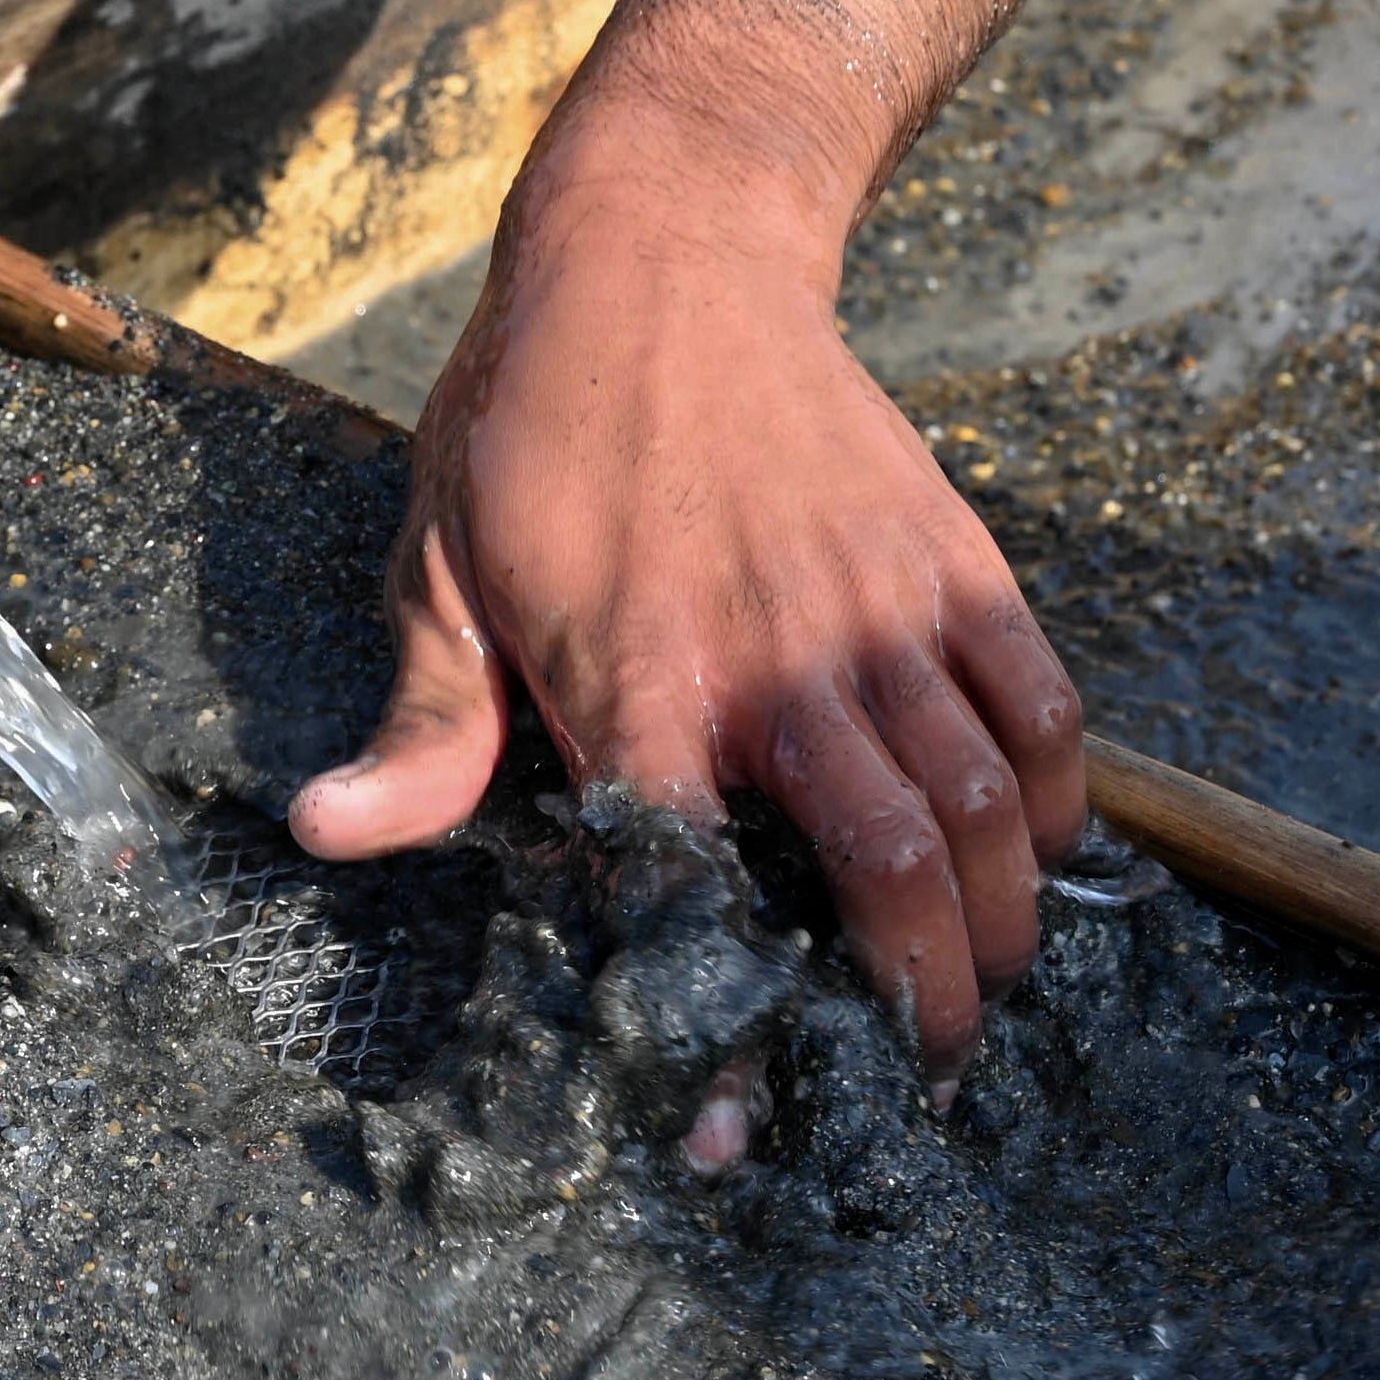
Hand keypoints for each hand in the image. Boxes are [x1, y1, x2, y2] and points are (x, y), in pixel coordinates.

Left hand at [287, 151, 1084, 1167]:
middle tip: (910, 1078)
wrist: (664, 250)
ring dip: (997, 923)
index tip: (729, 1129)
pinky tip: (1034, 856)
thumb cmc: (532, 425)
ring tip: (980, 995)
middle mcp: (777, 656)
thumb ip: (420, 725)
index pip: (688, 888)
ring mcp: (879, 607)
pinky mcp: (952, 559)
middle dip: (917, 1000)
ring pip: (983, 801)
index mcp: (638, 679)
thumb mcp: (439, 569)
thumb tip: (324, 835)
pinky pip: (1040, 703)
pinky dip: (1056, 798)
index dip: (713, 1025)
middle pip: (887, 867)